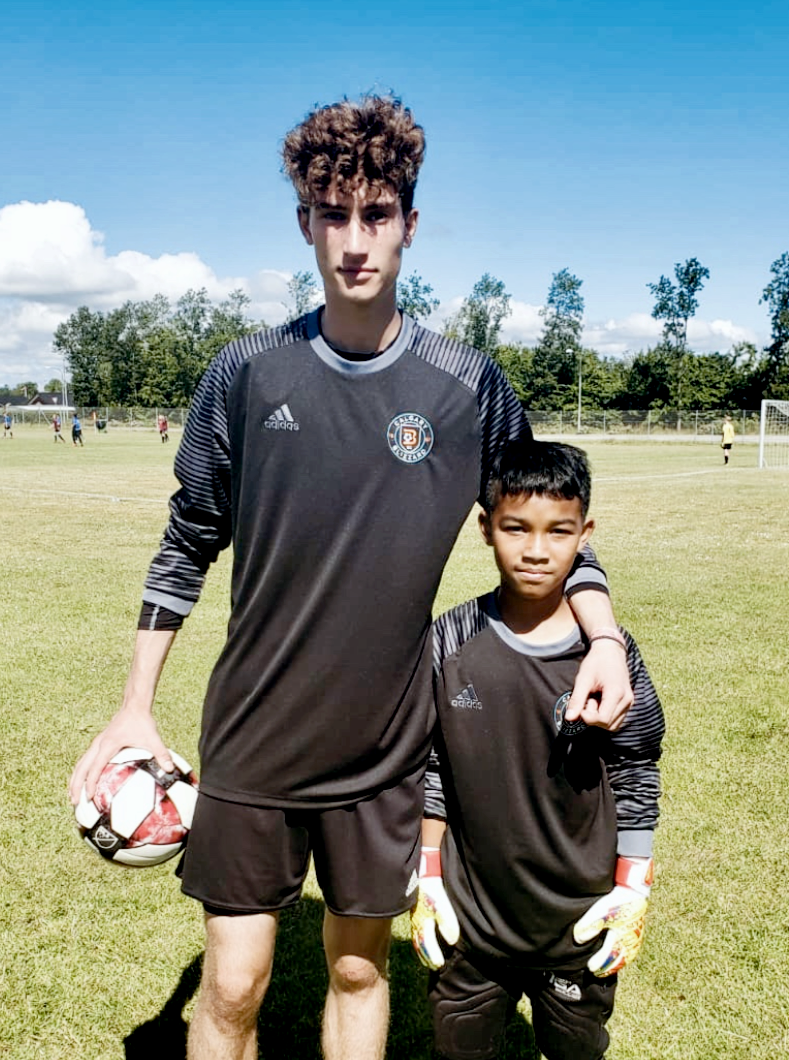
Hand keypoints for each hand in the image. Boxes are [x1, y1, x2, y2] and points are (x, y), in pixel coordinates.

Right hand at [69, 710, 171, 804]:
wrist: (134, 705)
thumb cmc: (142, 722)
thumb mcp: (153, 738)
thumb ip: (161, 753)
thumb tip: (170, 769)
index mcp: (108, 745)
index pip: (95, 768)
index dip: (91, 783)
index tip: (89, 798)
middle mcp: (98, 744)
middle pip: (81, 767)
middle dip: (75, 785)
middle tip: (74, 803)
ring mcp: (97, 743)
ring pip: (81, 763)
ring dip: (75, 779)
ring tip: (73, 796)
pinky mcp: (99, 743)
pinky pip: (86, 759)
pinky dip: (82, 771)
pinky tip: (85, 781)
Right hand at [410, 848, 459, 969]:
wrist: (422, 869)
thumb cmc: (431, 887)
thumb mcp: (441, 904)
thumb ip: (447, 922)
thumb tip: (451, 941)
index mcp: (422, 922)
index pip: (426, 944)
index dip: (433, 956)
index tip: (439, 965)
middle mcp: (416, 921)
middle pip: (419, 943)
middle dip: (426, 955)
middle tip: (434, 966)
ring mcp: (414, 915)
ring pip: (417, 936)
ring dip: (422, 948)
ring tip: (427, 957)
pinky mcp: (416, 909)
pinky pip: (417, 928)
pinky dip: (420, 937)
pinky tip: (424, 936)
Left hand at [564, 638, 632, 730]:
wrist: (610, 651)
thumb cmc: (596, 662)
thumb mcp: (583, 679)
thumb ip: (577, 700)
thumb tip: (569, 718)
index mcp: (617, 693)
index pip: (603, 719)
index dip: (588, 717)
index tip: (581, 706)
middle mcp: (627, 700)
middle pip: (608, 724)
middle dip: (593, 717)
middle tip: (588, 700)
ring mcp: (630, 702)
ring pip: (613, 725)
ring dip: (599, 718)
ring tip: (594, 700)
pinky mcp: (628, 703)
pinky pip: (616, 720)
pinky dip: (606, 716)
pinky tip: (600, 703)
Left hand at [573, 857, 652, 976]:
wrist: (634, 890)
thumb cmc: (617, 901)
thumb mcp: (601, 911)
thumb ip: (590, 925)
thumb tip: (578, 939)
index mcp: (620, 939)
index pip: (608, 957)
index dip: (599, 963)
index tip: (590, 968)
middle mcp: (630, 942)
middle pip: (618, 960)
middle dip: (608, 967)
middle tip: (597, 972)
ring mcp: (636, 938)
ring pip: (626, 957)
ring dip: (616, 963)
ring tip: (607, 968)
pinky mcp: (638, 933)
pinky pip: (631, 950)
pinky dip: (624, 956)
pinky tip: (620, 956)